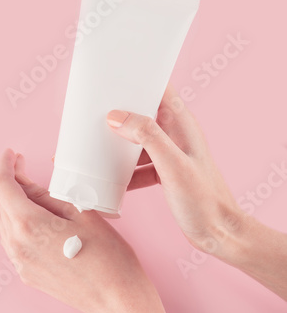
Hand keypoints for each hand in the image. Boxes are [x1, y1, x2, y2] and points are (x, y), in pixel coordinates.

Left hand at [0, 149, 150, 312]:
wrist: (116, 299)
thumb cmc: (107, 255)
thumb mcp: (81, 213)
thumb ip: (48, 196)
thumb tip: (27, 184)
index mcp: (29, 224)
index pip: (2, 186)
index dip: (4, 165)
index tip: (11, 154)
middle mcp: (17, 245)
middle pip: (2, 205)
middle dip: (11, 184)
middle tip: (25, 169)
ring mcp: (20, 263)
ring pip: (5, 224)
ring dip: (13, 205)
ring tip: (32, 193)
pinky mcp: (27, 275)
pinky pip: (13, 242)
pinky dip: (18, 225)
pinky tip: (37, 220)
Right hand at [107, 83, 243, 257]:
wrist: (218, 232)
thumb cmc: (204, 200)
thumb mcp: (173, 166)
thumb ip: (148, 137)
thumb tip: (116, 117)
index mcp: (182, 123)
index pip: (160, 89)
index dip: (138, 80)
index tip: (112, 80)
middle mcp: (176, 134)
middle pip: (143, 113)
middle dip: (120, 113)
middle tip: (94, 113)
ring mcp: (170, 153)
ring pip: (139, 140)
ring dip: (119, 143)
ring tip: (96, 145)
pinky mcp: (165, 171)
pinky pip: (139, 164)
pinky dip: (125, 169)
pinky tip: (111, 179)